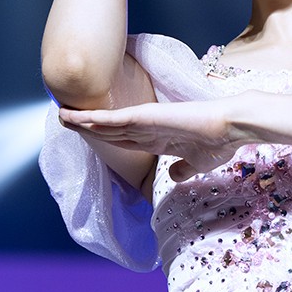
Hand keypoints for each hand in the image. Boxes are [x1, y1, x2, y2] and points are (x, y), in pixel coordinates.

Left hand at [59, 97, 246, 182]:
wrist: (231, 127)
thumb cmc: (218, 142)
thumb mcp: (196, 163)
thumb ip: (182, 168)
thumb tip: (173, 175)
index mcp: (156, 138)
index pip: (121, 139)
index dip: (102, 138)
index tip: (85, 135)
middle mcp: (146, 127)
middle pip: (107, 130)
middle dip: (85, 127)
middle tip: (62, 121)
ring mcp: (145, 120)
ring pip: (105, 123)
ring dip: (81, 121)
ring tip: (60, 116)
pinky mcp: (146, 116)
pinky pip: (113, 120)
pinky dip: (92, 119)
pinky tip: (75, 118)